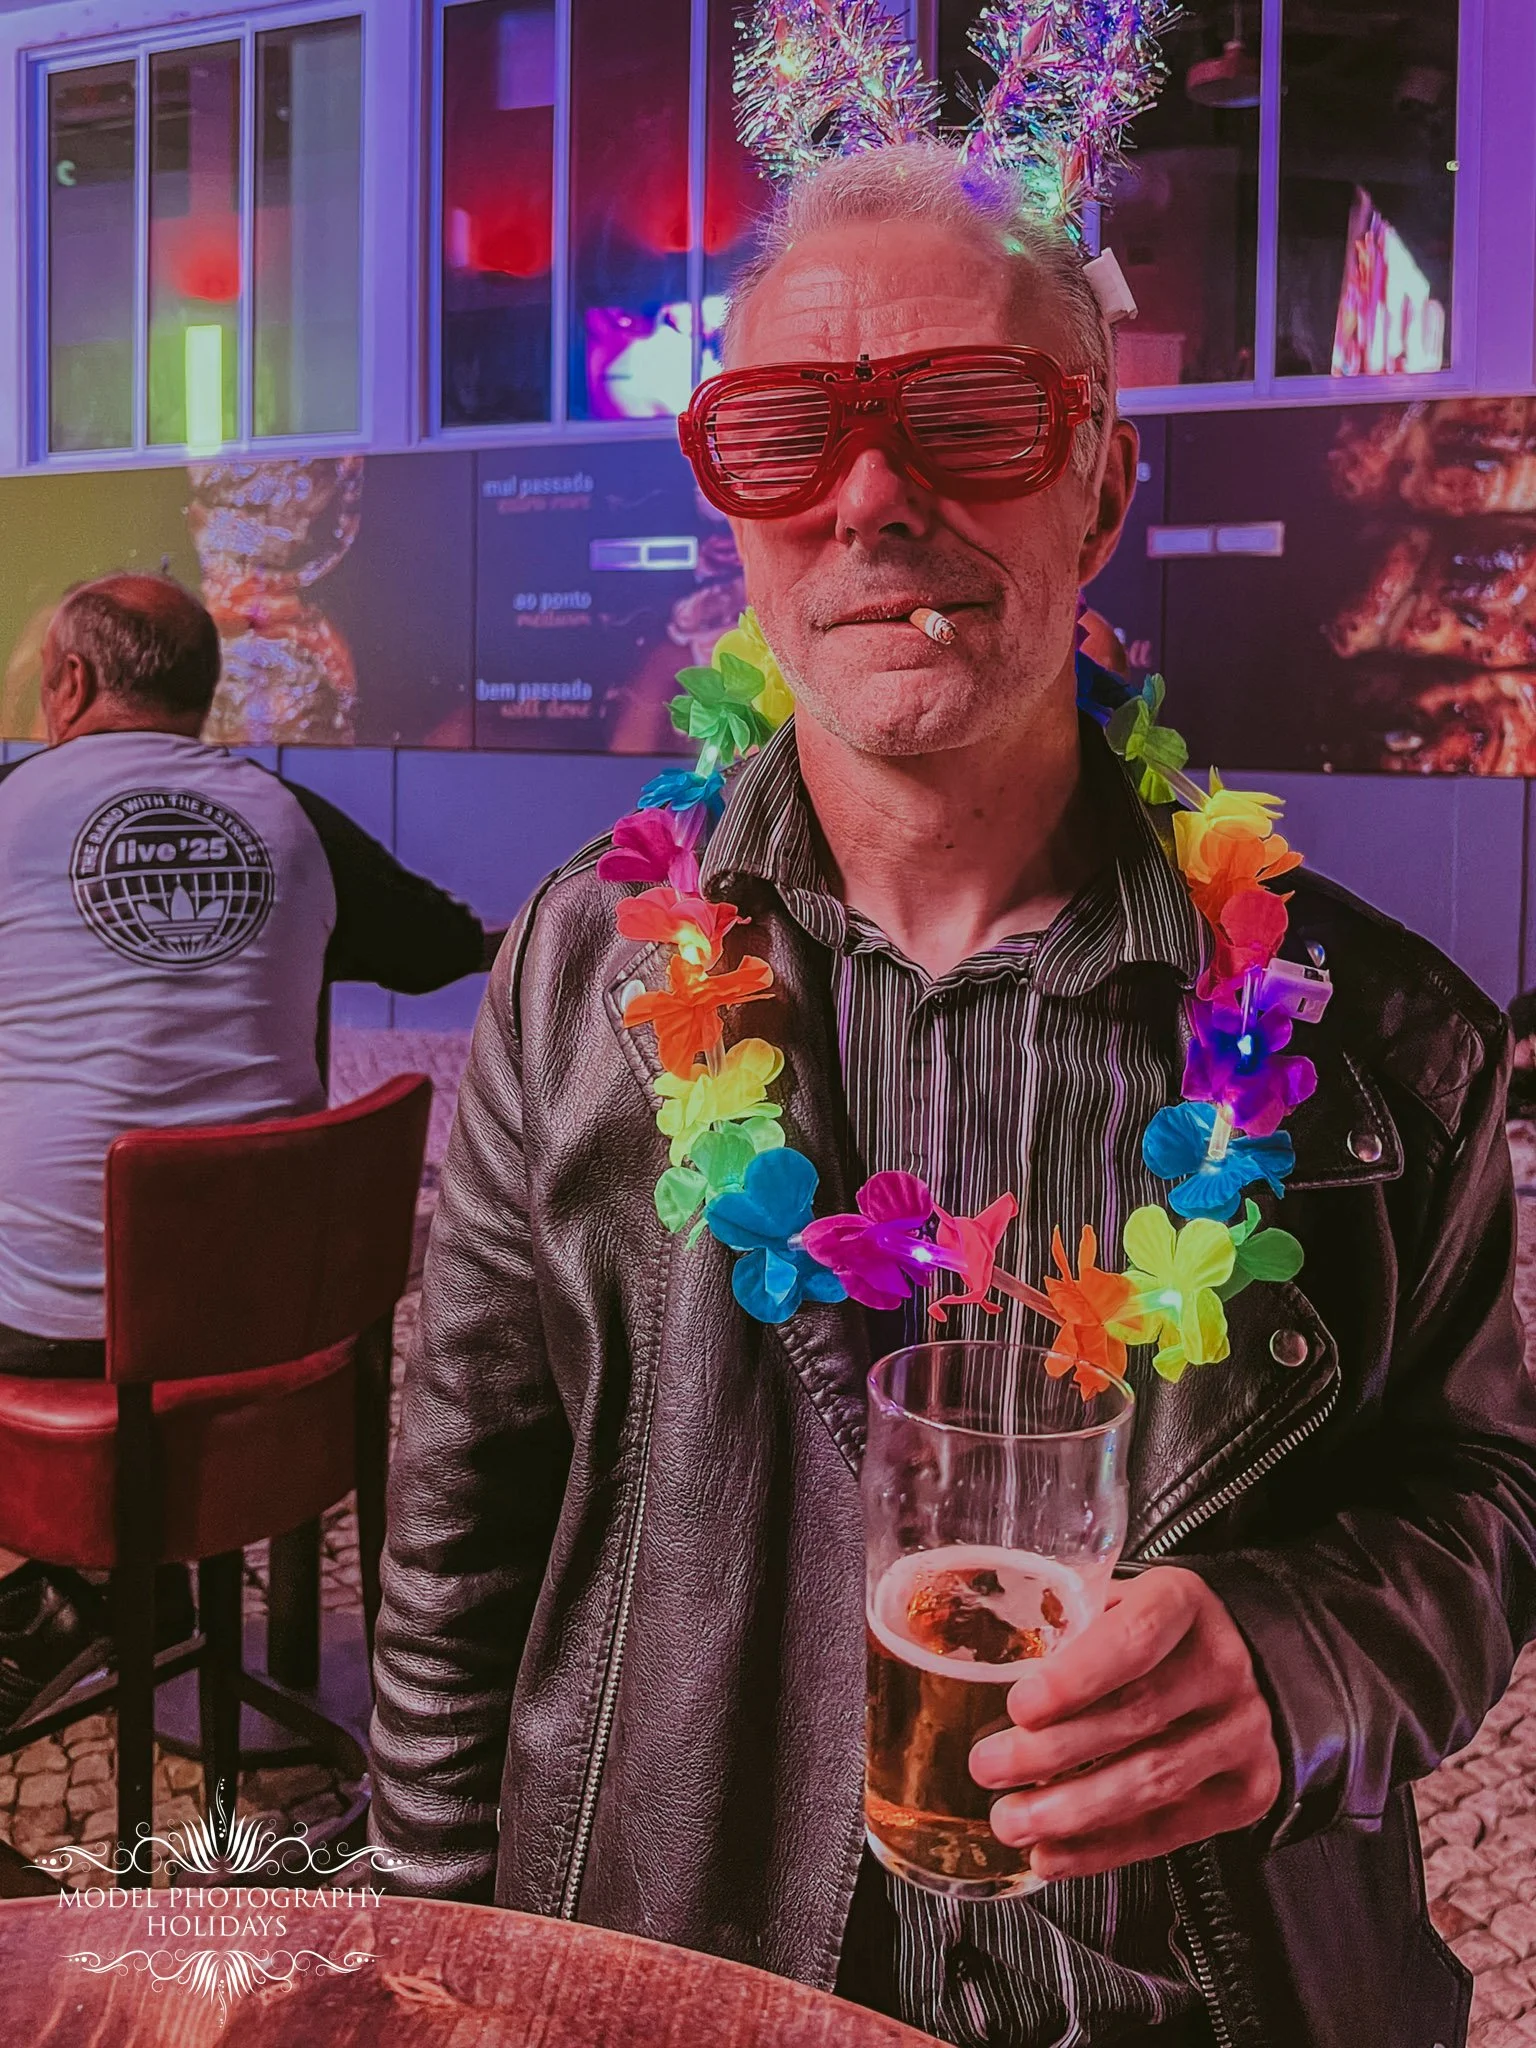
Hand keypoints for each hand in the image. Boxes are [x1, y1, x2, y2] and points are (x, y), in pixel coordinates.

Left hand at [968, 1566, 1281, 1880]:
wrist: (1242, 1663)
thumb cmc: (1152, 1634)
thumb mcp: (1113, 1601)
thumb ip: (1062, 1622)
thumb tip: (970, 1662)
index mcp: (1183, 1603)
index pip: (1135, 1639)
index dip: (1076, 1678)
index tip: (1020, 1707)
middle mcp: (1222, 1665)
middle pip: (1135, 1717)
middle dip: (1051, 1753)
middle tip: (988, 1767)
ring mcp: (1242, 1731)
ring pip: (1153, 1781)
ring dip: (1071, 1811)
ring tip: (1012, 1820)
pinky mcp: (1248, 1790)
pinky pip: (1171, 1828)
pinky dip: (1104, 1849)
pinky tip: (1055, 1853)